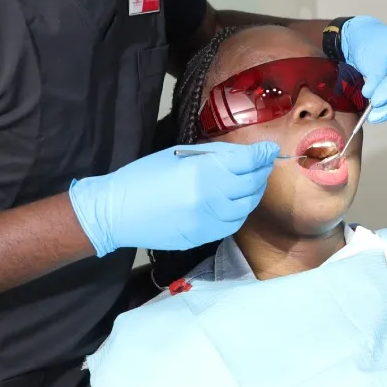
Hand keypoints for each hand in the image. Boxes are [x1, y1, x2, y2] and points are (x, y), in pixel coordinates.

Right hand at [68, 142, 278, 255]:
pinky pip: (233, 224)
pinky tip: (238, 202)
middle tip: (264, 163)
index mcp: (203, 171)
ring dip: (254, 192)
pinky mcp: (203, 237)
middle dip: (261, 171)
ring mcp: (208, 221)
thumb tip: (241, 154)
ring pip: (246, 207)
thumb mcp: (179, 155)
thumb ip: (213, 155)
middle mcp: (210, 198)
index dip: (263, 154)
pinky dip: (241, 211)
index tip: (270, 149)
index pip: (246, 161)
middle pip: (251, 184)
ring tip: (253, 181)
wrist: (116, 212)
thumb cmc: (144, 176)